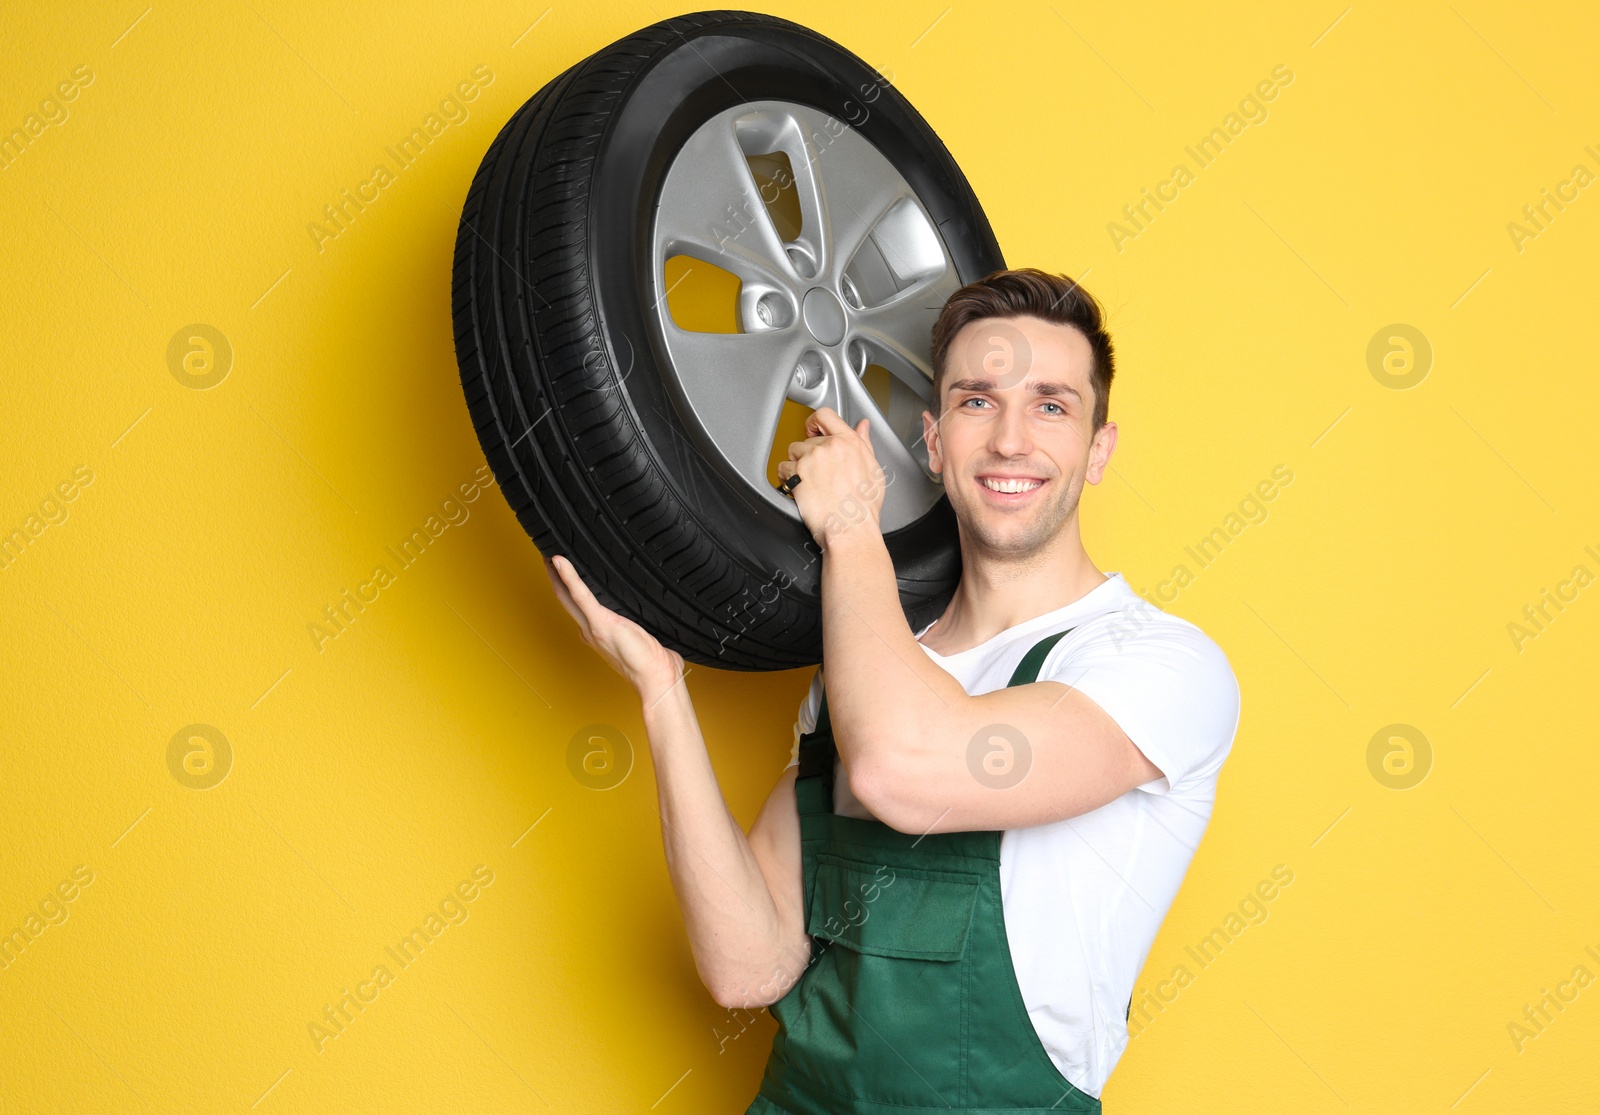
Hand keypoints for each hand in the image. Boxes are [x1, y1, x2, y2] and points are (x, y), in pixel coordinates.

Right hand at [545, 554, 685, 704]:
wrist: (656, 678)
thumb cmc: (655, 665)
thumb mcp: (647, 643)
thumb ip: (645, 631)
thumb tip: (661, 623)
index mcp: (598, 634)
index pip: (579, 607)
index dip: (569, 590)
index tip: (566, 573)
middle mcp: (590, 631)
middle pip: (567, 600)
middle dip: (556, 579)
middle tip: (548, 558)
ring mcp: (593, 628)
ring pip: (568, 596)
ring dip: (557, 575)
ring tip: (551, 556)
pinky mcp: (601, 623)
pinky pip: (580, 594)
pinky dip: (569, 576)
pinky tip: (561, 562)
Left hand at [775, 407, 885, 546]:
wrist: (850, 528)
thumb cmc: (863, 506)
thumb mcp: (873, 468)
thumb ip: (864, 443)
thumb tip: (863, 427)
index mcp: (848, 442)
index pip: (825, 415)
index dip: (814, 422)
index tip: (812, 430)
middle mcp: (829, 447)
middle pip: (807, 439)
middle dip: (810, 454)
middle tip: (818, 473)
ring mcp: (811, 459)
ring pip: (794, 452)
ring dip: (797, 465)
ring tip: (809, 482)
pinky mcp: (797, 474)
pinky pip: (782, 468)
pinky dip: (786, 478)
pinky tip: (798, 487)